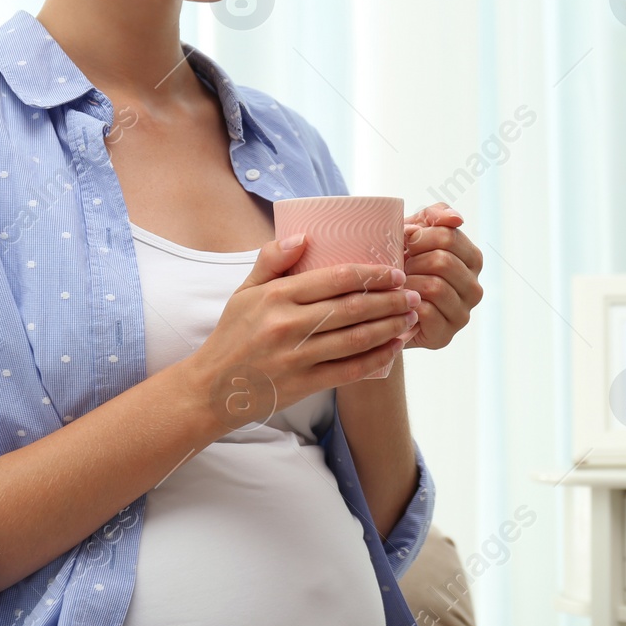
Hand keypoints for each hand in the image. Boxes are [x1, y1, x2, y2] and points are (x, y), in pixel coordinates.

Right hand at [182, 239, 417, 430]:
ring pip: (357, 338)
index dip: (372, 274)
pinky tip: (394, 348)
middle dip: (391, 299)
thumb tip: (303, 236)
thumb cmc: (232, 336)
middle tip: (413, 293)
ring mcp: (296, 357)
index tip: (394, 271)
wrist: (211, 389)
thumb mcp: (244, 292)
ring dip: (390, 326)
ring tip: (410, 317)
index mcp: (276, 296)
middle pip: (353, 307)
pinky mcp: (303, 385)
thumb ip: (271, 261)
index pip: (336, 278)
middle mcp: (288, 325)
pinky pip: (349, 370)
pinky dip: (377, 359)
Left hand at [400, 202, 482, 350]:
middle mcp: (474, 288)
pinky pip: (426, 312)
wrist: (383, 305)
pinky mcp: (445, 335)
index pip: (450, 237)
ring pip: (435, 286)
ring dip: (407, 282)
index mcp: (472, 259)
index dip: (420, 236)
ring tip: (395, 282)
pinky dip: (406, 303)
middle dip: (413, 260)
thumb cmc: (402, 262)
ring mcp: (462, 314)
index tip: (402, 240)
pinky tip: (396, 300)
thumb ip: (435, 216)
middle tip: (397, 265)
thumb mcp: (415, 232)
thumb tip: (456, 219)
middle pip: (444, 261)